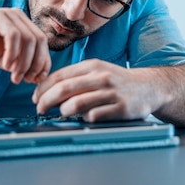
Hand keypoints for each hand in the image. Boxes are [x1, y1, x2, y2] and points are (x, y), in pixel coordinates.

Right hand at [0, 7, 50, 83]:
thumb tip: (37, 77)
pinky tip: (5, 65)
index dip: (43, 63)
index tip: (36, 80)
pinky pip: (13, 35)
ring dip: (24, 62)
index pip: (43, 44)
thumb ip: (19, 66)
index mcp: (23, 27)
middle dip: (36, 63)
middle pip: (40, 41)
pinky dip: (13, 52)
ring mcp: (9, 15)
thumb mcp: (2, 60)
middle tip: (26, 80)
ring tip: (14, 76)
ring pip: (29, 39)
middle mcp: (20, 18)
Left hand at [32, 59, 161, 120]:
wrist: (149, 87)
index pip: (60, 76)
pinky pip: (94, 117)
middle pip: (64, 90)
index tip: (35, 98)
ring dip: (64, 111)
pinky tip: (87, 117)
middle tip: (40, 109)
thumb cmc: (117, 81)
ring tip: (63, 114)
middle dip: (46, 101)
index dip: (43, 88)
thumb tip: (46, 89)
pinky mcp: (121, 108)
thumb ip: (75, 78)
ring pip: (76, 104)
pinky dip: (85, 119)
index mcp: (93, 65)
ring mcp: (112, 93)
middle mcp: (101, 77)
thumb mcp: (97, 71)